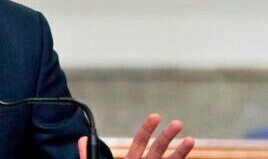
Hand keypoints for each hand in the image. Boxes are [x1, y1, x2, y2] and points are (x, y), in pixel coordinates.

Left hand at [78, 113, 194, 158]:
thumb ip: (90, 156)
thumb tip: (81, 139)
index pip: (141, 141)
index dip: (147, 128)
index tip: (156, 116)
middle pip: (158, 149)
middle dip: (168, 136)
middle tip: (178, 123)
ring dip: (181, 152)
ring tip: (191, 140)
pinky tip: (189, 158)